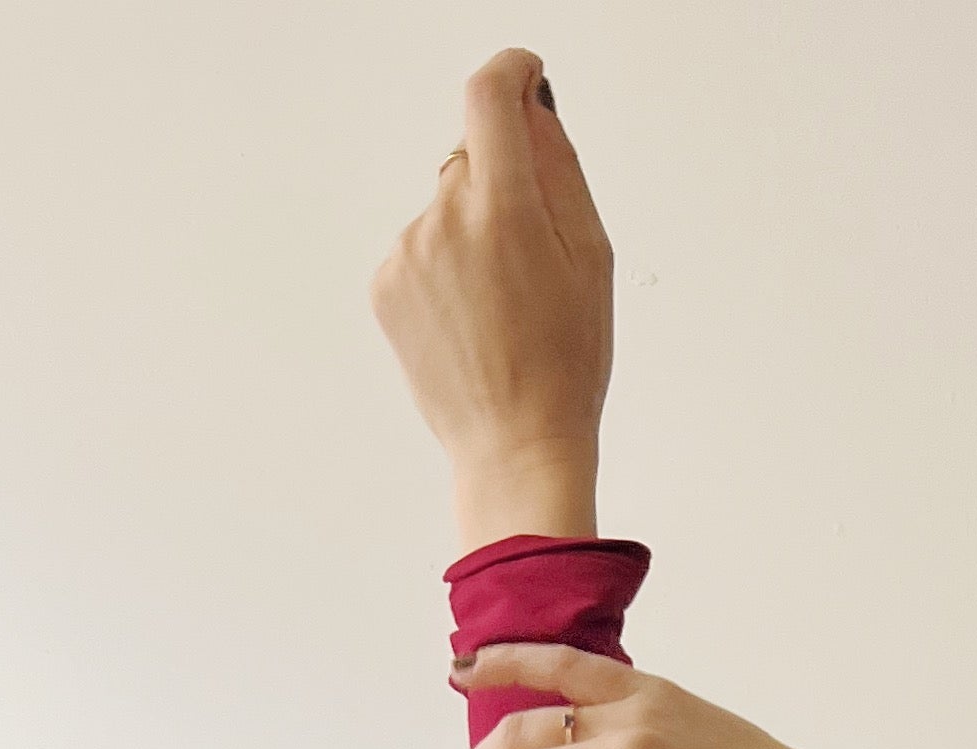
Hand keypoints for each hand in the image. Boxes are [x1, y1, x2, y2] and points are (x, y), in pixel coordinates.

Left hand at [371, 51, 611, 550]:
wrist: (514, 448)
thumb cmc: (565, 364)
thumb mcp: (591, 259)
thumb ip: (559, 168)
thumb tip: (532, 109)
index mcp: (504, 210)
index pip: (490, 96)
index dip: (510, 73)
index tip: (524, 77)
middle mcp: (445, 220)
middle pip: (473, 158)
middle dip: (504, 185)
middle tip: (534, 257)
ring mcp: (407, 252)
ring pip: (446, 207)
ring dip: (473, 233)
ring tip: (501, 306)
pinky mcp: (385, 284)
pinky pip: (421, 248)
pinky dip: (446, 269)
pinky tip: (472, 320)